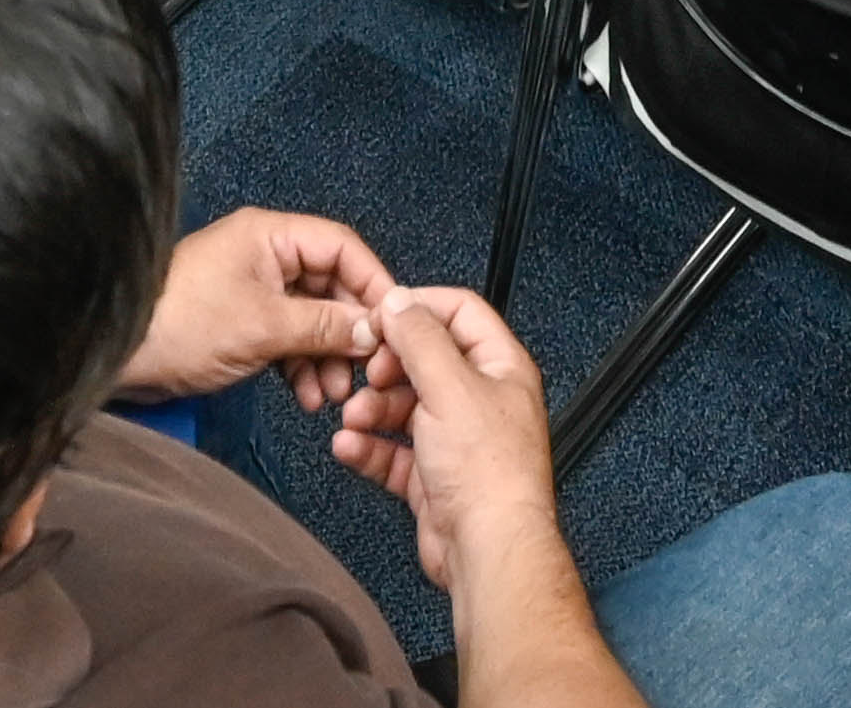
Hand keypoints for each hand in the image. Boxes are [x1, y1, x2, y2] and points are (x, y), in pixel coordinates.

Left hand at [127, 208, 397, 409]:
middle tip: (366, 371)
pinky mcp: (241, 321)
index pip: (342, 246)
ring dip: (327, 356)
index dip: (373, 283)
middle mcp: (264, 254)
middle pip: (330, 285)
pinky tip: (307, 397)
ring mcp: (252, 288)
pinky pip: (287, 337)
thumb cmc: (181, 326)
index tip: (395, 323)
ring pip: (310, 317)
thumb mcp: (264, 327)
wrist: (118, 356)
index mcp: (269, 235)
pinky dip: (301, 365)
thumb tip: (373, 330)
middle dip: (348, 332)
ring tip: (333, 395)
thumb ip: (324, 326)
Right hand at [330, 286, 565, 594]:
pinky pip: (393, 451)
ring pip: (403, 407)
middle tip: (367, 373)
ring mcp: (457, 439)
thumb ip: (420, 339)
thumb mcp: (449, 387)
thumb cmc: (490, 475)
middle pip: (425, 361)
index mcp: (500, 367)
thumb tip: (399, 302)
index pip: (460, 313)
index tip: (382, 317)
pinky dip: (369, 447)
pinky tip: (350, 446)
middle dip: (387, 367)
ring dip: (371, 409)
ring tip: (353, 417)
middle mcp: (481, 400)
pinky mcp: (434, 476)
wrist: (487, 548)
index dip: (419, 309)